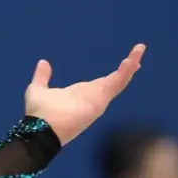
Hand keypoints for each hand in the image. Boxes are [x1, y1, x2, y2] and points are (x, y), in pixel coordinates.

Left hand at [24, 44, 144, 145]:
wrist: (41, 128)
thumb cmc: (39, 113)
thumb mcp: (37, 89)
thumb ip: (42, 77)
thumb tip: (43, 62)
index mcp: (80, 94)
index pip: (101, 83)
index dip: (112, 74)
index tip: (124, 63)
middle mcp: (92, 97)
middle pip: (114, 81)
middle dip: (127, 68)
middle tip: (137, 54)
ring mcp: (99, 99)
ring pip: (120, 80)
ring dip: (131, 65)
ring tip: (140, 49)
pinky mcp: (102, 99)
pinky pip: (118, 82)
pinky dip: (126, 70)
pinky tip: (133, 58)